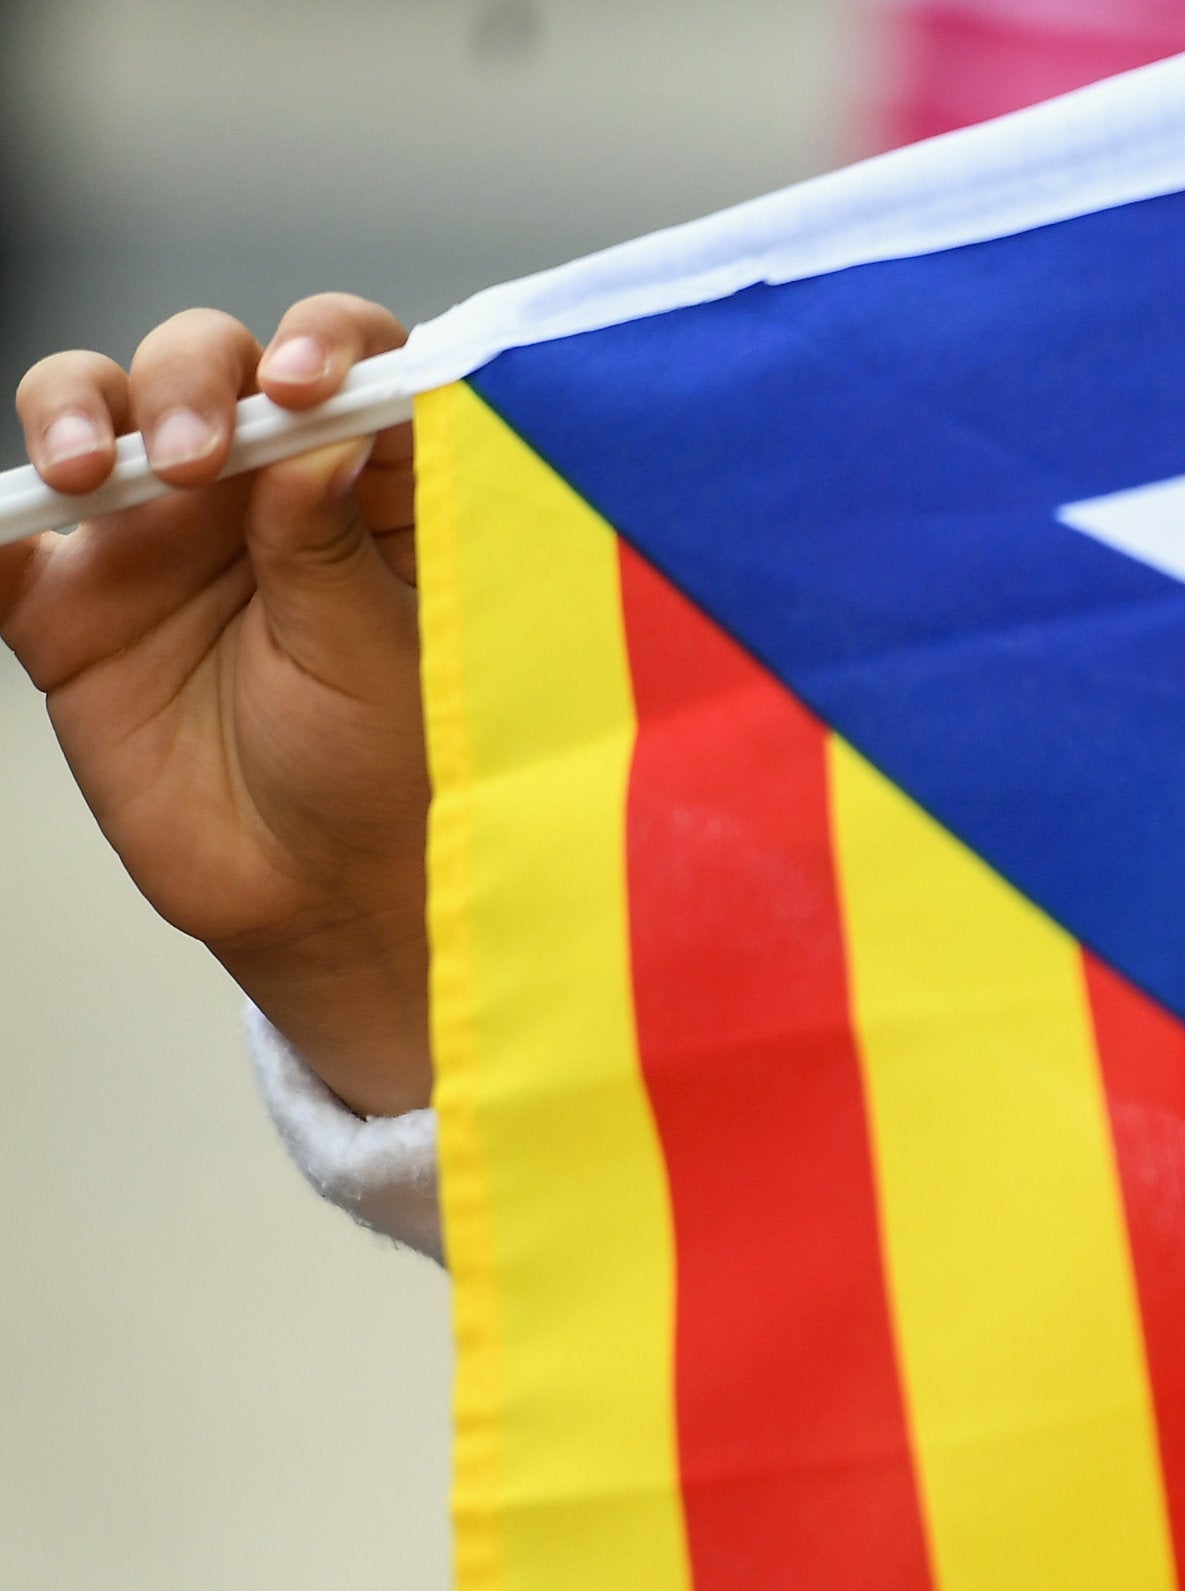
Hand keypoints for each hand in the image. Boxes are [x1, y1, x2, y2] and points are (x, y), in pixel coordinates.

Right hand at [3, 295, 431, 1115]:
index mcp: (359, 482)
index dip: (324, 341)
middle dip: (189, 379)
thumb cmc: (386, 769)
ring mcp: (153, 534)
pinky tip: (3, 521)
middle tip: (195, 457)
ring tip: (89, 473)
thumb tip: (315, 434)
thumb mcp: (381, 659)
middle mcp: (254, 485)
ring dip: (78, 411)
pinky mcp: (68, 601)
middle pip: (203, 363)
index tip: (306, 380)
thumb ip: (337, 548)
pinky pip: (3, 535)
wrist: (316, 893)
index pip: (342, 362)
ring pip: (92, 410)